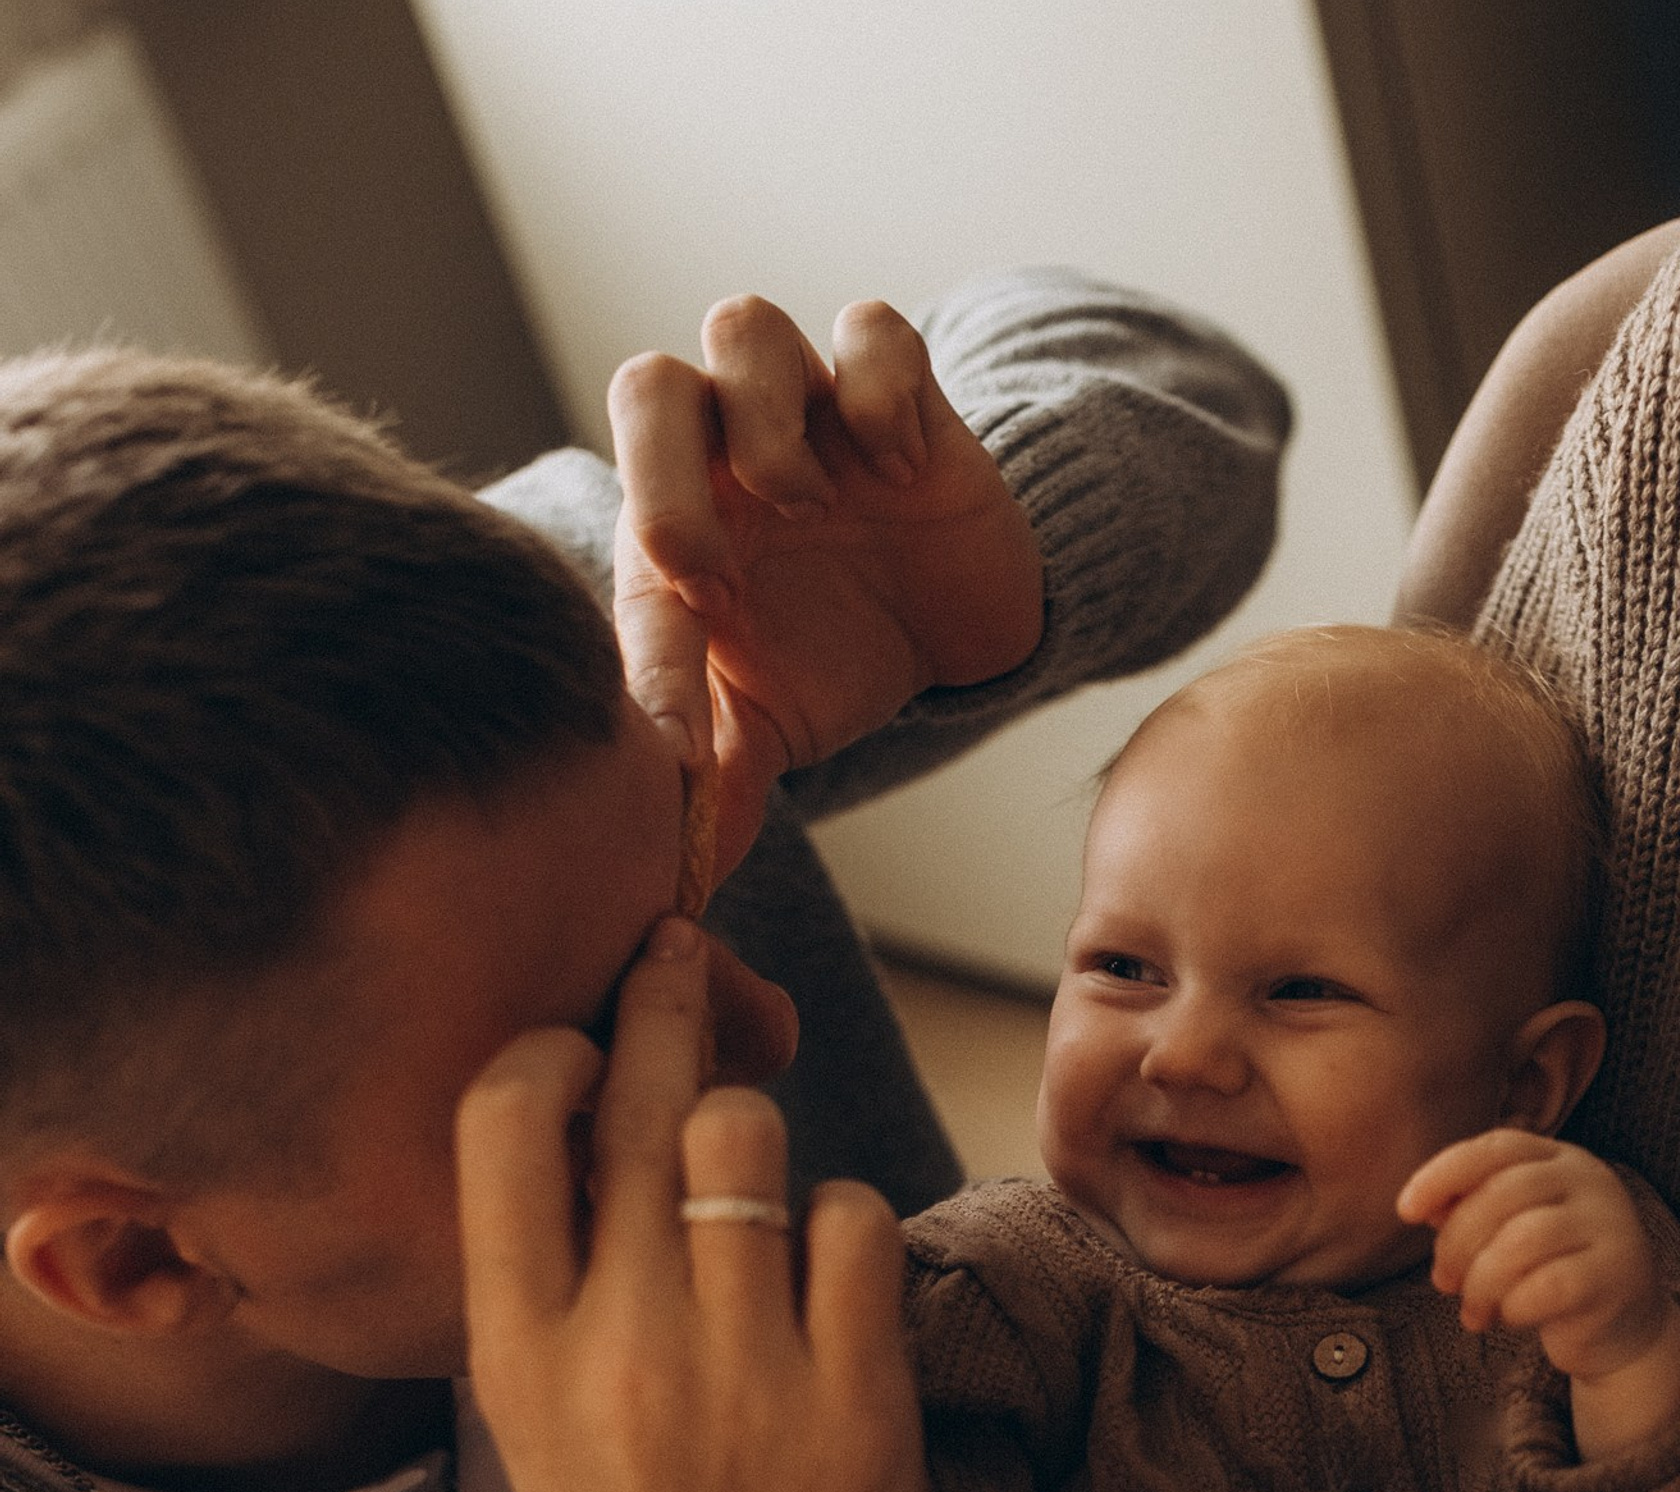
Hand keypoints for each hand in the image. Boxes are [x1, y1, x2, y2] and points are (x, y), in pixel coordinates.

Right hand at [457, 915, 930, 1491]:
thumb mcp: (540, 1423)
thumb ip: (557, 1281)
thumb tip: (597, 1124)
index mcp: (512, 1350)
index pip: (500, 1123)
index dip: (548, 1052)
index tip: (582, 1040)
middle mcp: (618, 1341)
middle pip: (643, 1099)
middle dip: (663, 1002)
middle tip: (677, 957)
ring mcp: (741, 1366)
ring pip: (754, 1136)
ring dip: (760, 1139)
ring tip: (759, 1200)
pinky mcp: (856, 1397)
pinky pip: (860, 1222)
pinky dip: (848, 1232)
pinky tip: (833, 1282)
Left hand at [609, 294, 1045, 882]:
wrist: (961, 640)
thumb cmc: (837, 668)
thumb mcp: (768, 734)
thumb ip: (712, 786)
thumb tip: (662, 881)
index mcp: (678, 525)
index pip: (626, 513)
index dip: (647, 584)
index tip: (694, 664)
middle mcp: (729, 457)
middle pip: (650, 384)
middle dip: (673, 471)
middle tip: (723, 565)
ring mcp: (814, 418)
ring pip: (745, 329)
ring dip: (769, 419)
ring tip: (818, 507)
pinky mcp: (905, 397)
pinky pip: (874, 330)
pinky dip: (883, 388)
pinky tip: (906, 470)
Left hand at [1399, 1131, 1679, 1460]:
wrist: (1622, 1328)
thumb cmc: (1551, 1272)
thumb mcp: (1509, 1233)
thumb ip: (1471, 1211)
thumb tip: (1422, 1206)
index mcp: (1562, 1159)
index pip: (1497, 1147)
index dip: (1443, 1173)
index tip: (1405, 1211)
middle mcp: (1592, 1181)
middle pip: (1504, 1193)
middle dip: (1457, 1242)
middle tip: (1443, 1282)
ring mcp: (1611, 1225)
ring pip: (1523, 1241)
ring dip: (1481, 1282)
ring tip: (1473, 1311)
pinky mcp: (1617, 1275)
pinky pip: (1547, 1287)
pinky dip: (1513, 1307)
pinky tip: (1508, 1319)